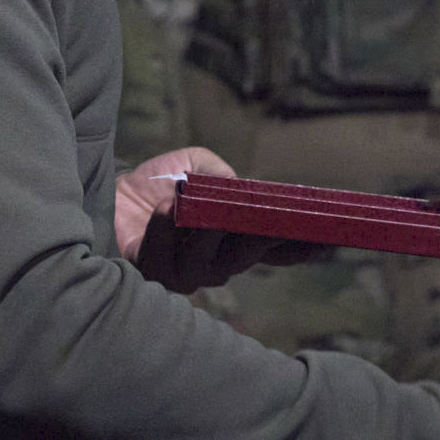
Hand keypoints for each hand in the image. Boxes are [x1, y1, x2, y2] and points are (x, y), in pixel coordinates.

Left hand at [119, 147, 309, 292]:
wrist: (109, 194)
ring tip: (189, 202)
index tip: (330, 238)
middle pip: (245, 256)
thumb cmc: (159, 182)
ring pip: (204, 263)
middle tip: (259, 213)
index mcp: (233, 242)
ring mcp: (182, 275)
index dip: (301, 247)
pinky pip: (159, 261)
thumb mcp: (196, 165)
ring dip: (201, 232)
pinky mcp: (146, 274)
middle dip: (254, 235)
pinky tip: (165, 209)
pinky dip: (163, 233)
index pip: (275, 251)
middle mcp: (214, 265)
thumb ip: (219, 174)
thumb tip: (234, 189)